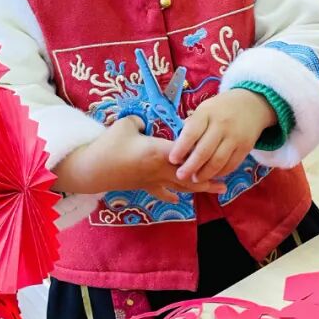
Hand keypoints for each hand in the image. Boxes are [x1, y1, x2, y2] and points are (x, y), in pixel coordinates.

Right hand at [55, 116, 222, 202]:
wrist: (91, 170)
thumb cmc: (108, 145)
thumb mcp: (126, 124)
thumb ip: (143, 120)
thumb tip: (150, 121)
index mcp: (158, 151)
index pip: (185, 150)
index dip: (200, 149)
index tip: (216, 147)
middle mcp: (160, 168)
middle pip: (190, 173)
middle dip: (209, 174)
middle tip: (227, 177)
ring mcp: (153, 180)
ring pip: (181, 186)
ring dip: (199, 188)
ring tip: (217, 189)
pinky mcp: (144, 186)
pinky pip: (162, 192)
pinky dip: (172, 195)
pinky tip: (180, 199)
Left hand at [169, 89, 277, 182]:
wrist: (252, 104)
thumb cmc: (221, 109)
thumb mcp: (205, 109)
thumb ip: (192, 126)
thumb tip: (178, 149)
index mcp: (207, 113)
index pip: (191, 133)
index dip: (180, 148)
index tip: (172, 160)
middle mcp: (221, 125)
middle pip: (204, 151)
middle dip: (190, 166)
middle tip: (181, 175)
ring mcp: (235, 137)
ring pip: (218, 161)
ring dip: (205, 173)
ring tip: (195, 179)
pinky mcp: (246, 147)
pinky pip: (231, 165)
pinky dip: (220, 173)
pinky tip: (211, 175)